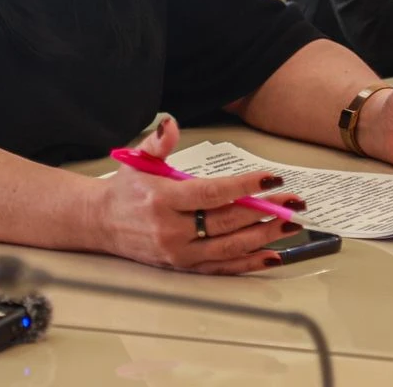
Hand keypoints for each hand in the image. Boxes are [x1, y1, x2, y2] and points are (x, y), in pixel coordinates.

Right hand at [86, 117, 305, 274]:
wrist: (100, 222)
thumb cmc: (125, 189)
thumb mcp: (137, 159)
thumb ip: (158, 142)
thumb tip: (169, 124)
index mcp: (162, 199)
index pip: (211, 194)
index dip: (243, 188)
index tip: (270, 179)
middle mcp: (171, 230)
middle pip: (226, 221)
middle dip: (264, 211)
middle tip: (292, 201)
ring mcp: (178, 253)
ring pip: (229, 247)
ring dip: (263, 237)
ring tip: (289, 225)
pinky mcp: (183, 267)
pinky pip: (221, 268)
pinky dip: (249, 263)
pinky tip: (271, 254)